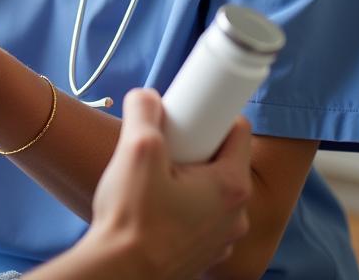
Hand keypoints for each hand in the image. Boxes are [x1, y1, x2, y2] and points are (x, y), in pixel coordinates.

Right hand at [83, 89, 250, 279]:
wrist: (120, 274)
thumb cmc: (134, 217)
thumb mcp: (137, 147)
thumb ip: (144, 110)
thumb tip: (147, 96)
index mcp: (231, 186)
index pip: (238, 129)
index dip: (211, 115)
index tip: (185, 116)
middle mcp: (237, 215)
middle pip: (223, 159)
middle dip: (195, 147)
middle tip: (164, 147)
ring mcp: (222, 239)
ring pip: (211, 189)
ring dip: (188, 178)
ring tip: (155, 178)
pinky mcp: (203, 254)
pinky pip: (200, 216)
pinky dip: (183, 205)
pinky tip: (154, 206)